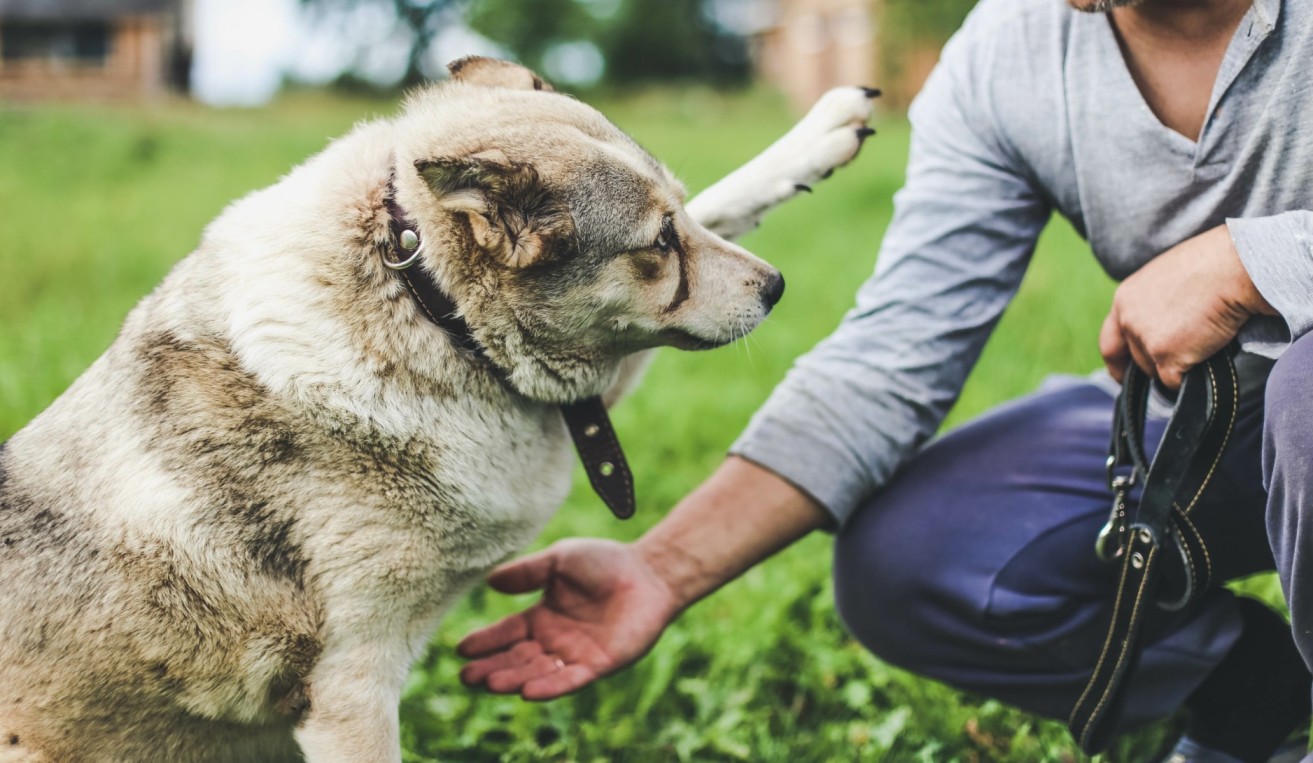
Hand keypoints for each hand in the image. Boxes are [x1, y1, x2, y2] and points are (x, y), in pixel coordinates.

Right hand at [458, 539, 680, 699]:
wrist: (649, 572)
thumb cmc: (605, 562)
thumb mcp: (560, 560)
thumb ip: (528, 571)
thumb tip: (490, 581)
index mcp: (542, 618)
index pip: (507, 634)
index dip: (485, 642)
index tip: (461, 649)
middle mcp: (554, 641)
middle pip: (517, 659)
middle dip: (492, 668)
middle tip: (467, 676)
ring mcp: (575, 656)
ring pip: (538, 673)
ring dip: (514, 680)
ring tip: (490, 683)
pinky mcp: (600, 665)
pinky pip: (570, 680)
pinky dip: (549, 687)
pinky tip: (528, 692)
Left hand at [1099, 224, 1273, 388]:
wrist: (1234, 268)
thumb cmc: (1214, 265)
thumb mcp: (1168, 278)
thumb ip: (1155, 303)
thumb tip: (1165, 324)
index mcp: (1126, 299)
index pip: (1110, 341)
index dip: (1118, 362)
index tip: (1124, 376)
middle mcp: (1128, 320)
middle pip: (1137, 360)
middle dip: (1157, 364)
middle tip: (1182, 357)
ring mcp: (1145, 340)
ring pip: (1156, 372)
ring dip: (1178, 367)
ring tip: (1202, 345)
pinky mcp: (1167, 357)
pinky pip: (1175, 382)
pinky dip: (1192, 376)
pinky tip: (1208, 356)